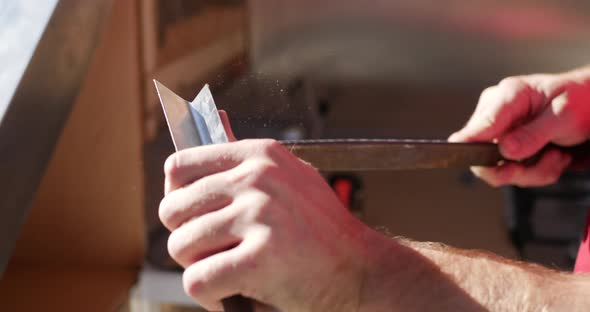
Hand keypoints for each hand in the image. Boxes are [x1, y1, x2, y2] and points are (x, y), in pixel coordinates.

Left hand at [160, 112, 370, 310]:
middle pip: (172, 210)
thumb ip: (244, 159)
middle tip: (216, 252)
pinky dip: (211, 296)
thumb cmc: (321, 230)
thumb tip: (208, 114)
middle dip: (187, 239)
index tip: (194, 218)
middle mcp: (258, 178)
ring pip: (181, 247)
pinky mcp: (261, 258)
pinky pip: (197, 281)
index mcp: (260, 155)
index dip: (178, 199)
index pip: (178, 167)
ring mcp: (260, 215)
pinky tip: (235, 294)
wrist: (363, 271)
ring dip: (199, 269)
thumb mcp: (288, 179)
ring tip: (230, 273)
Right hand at [449, 67, 589, 186]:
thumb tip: (505, 150)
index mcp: (507, 95)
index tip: (489, 162)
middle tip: (548, 163)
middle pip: (484, 155)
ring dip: (532, 172)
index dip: (475, 148)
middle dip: (519, 169)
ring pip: (497, 169)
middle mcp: (496, 112)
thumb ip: (533, 134)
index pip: (479, 127)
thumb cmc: (580, 100)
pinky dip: (534, 171)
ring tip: (556, 156)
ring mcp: (498, 131)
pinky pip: (509, 171)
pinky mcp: (504, 146)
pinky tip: (551, 156)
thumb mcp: (563, 116)